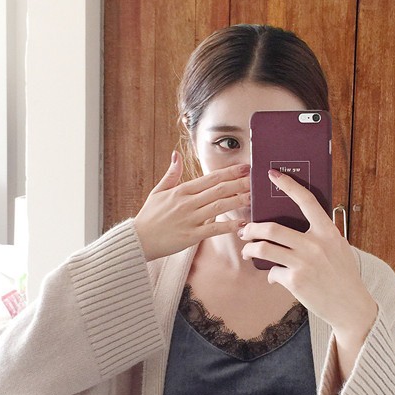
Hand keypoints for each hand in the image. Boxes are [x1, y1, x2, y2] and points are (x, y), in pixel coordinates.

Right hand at [133, 151, 250, 260]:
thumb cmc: (149, 216)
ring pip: (219, 206)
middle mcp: (188, 202)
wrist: (138, 240)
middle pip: (219, 190)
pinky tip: (242, 224)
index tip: (245, 167)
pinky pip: (213, 229)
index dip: (229, 172)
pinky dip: (229, 226)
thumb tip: (176, 154)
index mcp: (182, 190)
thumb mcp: (157, 191)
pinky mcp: (191, 236)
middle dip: (239, 183)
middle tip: (256, 179)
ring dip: (238, 201)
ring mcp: (190, 219)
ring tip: (253, 197)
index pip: (210, 178)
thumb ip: (171, 173)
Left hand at [239, 169, 377, 378]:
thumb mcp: (339, 248)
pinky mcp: (295, 282)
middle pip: (272, 228)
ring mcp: (304, 263)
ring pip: (265, 249)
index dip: (288, 185)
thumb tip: (293, 224)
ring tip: (248, 251)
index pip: (306, 201)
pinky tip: (274, 277)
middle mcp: (315, 245)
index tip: (273, 175)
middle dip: (252, 228)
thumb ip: (320, 234)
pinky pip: (272, 272)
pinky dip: (270, 275)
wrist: (351, 306)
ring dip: (251, 249)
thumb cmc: (343, 275)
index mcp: (328, 232)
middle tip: (245, 230)